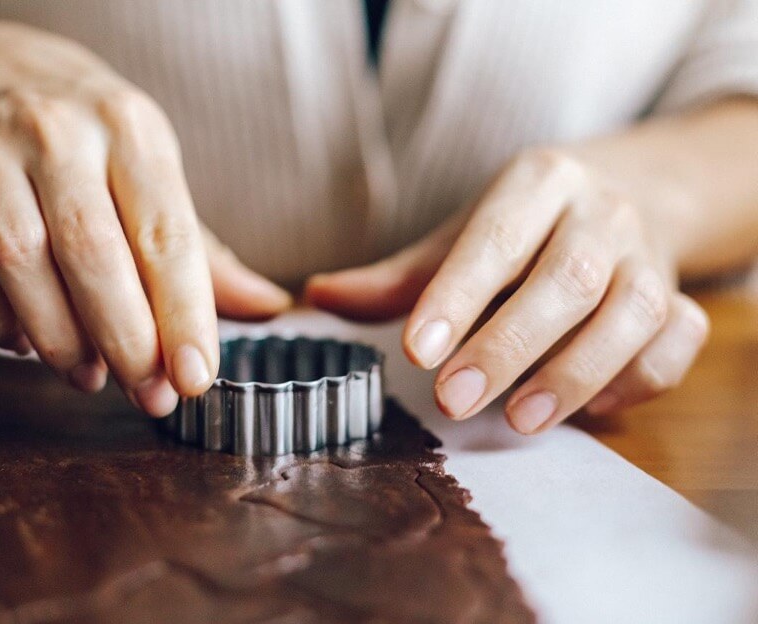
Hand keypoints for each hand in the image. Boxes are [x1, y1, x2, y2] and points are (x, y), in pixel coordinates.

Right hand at [0, 21, 290, 414]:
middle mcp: (59, 135)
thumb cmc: (92, 141)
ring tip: (91, 378)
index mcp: (131, 130)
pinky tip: (29, 346)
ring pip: (22, 263)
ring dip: (60, 339)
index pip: (164, 232)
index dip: (182, 313)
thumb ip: (204, 251)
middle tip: (150, 395)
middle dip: (125, 339)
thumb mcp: (154, 171)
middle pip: (91, 252)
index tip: (196, 377)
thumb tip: (269, 306)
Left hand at [306, 148, 708, 432]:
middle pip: (564, 280)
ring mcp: (648, 255)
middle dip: (508, 346)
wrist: (632, 191)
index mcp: (536, 183)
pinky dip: (637, 380)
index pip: (495, 238)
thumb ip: (401, 275)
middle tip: (453, 400)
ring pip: (632, 313)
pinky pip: (675, 342)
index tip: (417, 350)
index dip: (457, 295)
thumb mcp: (462, 234)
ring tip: (519, 421)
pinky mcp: (679, 297)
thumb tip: (316, 296)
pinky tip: (590, 408)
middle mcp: (599, 212)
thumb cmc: (527, 225)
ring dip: (576, 373)